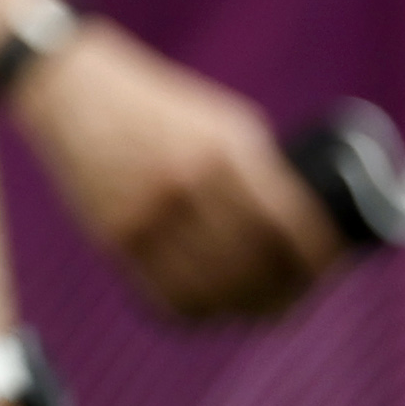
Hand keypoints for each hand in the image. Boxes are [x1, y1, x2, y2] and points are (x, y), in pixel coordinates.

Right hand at [9, 27, 342, 322]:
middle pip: (255, 267)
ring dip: (247, 308)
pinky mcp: (114, 238)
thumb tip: (305, 227)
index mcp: (222, 150)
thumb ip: (257, 170)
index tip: (330, 265)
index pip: (287, 225)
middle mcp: (186, 185)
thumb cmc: (159, 107)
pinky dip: (199, 313)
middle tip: (301, 294)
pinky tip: (214, 310)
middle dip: (289, 291)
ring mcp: (147, 216)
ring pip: (214, 292)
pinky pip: (167, 297)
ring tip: (263, 308)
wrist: (74, 92)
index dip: (317, 257)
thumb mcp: (220, 121)